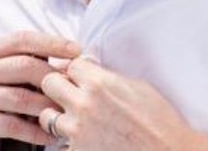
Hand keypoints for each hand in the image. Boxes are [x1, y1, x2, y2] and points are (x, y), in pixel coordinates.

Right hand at [0, 31, 81, 150]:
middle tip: (76, 90)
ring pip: (21, 98)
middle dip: (54, 78)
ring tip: (67, 114)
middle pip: (23, 65)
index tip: (77, 49)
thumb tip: (73, 55)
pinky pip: (14, 125)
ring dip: (49, 107)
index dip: (51, 42)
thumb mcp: (8, 78)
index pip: (20, 39)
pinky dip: (37, 131)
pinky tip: (51, 134)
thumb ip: (28, 64)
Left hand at [38, 56, 207, 150]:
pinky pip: (59, 144)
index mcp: (99, 83)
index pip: (69, 64)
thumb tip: (88, 67)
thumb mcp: (137, 87)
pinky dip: (68, 143)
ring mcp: (78, 130)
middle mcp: (84, 104)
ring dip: (56, 117)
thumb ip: (106, 76)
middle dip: (57, 87)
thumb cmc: (161, 123)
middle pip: (49, 82)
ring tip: (73, 122)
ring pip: (46, 115)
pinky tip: (82, 141)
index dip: (74, 71)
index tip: (78, 78)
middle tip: (68, 96)